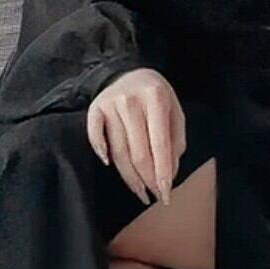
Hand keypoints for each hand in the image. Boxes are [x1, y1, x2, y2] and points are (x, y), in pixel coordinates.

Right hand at [86, 67, 185, 205]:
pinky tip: (110, 165)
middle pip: (138, 152)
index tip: (166, 194)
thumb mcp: (174, 112)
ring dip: (130, 176)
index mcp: (156, 98)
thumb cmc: (156, 97)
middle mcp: (131, 101)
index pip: (160, 144)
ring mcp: (110, 104)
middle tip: (154, 196)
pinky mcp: (95, 108)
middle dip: (148, 179)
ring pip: (118, 151)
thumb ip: (175, 141)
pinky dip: (101, 152)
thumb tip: (168, 174)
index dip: (162, 173)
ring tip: (140, 191)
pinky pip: (95, 136)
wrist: (128, 72)